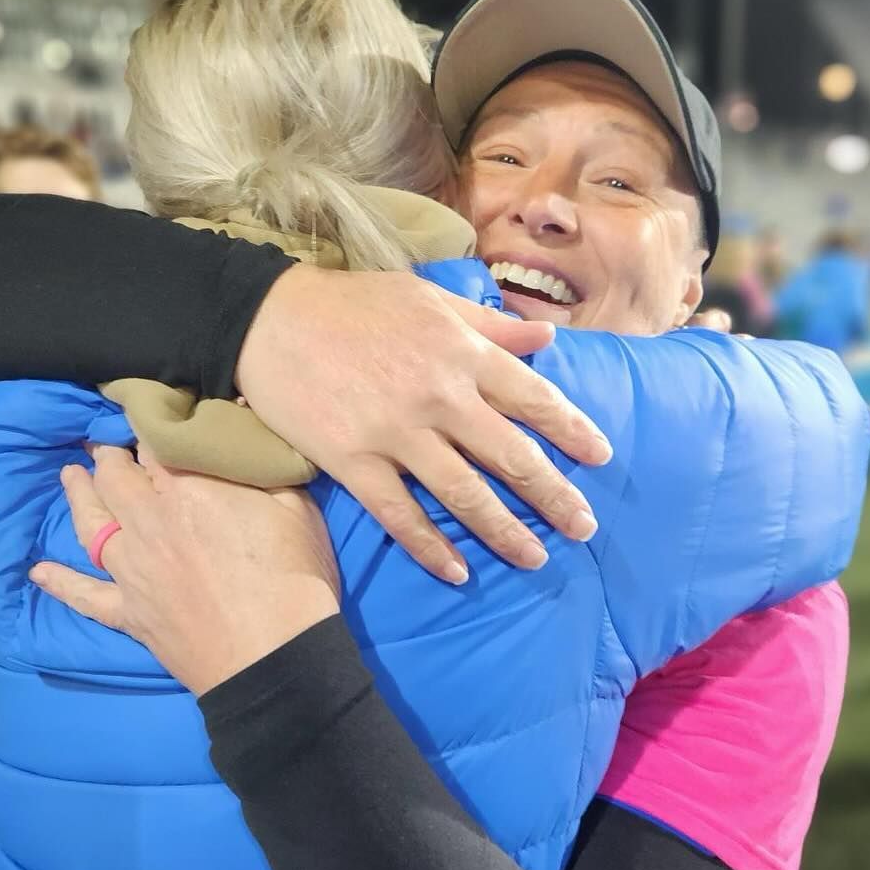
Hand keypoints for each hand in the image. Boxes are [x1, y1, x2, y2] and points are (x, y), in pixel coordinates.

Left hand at [29, 446, 338, 695]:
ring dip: (78, 496)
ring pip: (91, 524)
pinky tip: (39, 572)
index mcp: (188, 489)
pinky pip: (84, 595)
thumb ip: (263, 463)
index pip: (156, 443)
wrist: (274, 660)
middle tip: (102, 443)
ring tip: (69, 475)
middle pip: (114, 478)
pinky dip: (60, 583)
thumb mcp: (296, 507)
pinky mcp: (129, 613)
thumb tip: (246, 418)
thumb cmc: (294, 581)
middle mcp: (148, 523)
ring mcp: (132, 571)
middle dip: (107, 455)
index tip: (150, 416)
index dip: (150, 426)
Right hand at [234, 265, 611, 584]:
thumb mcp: (429, 297)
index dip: (571, 430)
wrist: (269, 319)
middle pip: (510, 456)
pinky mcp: (353, 462)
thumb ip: (490, 325)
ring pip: (464, 494)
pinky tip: (456, 572)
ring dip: (505, 531)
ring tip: (536, 558)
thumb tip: (548, 337)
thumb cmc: (354, 303)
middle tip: (584, 527)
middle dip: (555, 494)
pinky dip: (430, 546)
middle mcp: (439, 396)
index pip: (533, 397)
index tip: (600, 456)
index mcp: (461, 353)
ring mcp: (396, 434)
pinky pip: (399, 515)